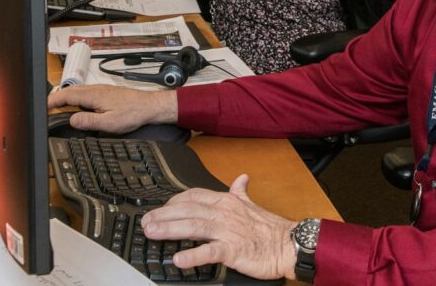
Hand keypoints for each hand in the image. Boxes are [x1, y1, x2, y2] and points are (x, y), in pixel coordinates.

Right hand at [47, 85, 176, 133]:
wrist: (149, 106)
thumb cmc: (133, 113)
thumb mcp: (108, 123)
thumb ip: (88, 121)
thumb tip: (72, 120)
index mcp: (93, 95)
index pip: (66, 95)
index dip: (52, 101)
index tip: (42, 107)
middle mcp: (96, 89)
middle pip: (69, 91)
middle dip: (56, 99)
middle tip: (45, 108)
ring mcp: (100, 89)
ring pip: (77, 91)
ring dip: (66, 98)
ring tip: (57, 108)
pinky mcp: (105, 92)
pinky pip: (85, 93)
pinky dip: (76, 98)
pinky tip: (77, 106)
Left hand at [142, 175, 297, 281]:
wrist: (289, 244)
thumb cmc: (270, 228)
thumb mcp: (252, 204)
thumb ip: (241, 191)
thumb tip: (241, 178)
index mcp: (227, 201)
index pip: (194, 196)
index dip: (174, 201)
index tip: (159, 208)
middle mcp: (224, 213)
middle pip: (188, 210)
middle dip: (164, 215)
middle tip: (146, 222)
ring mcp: (228, 231)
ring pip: (194, 227)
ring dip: (171, 229)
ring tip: (153, 233)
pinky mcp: (234, 250)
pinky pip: (210, 251)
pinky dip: (193, 255)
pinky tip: (179, 259)